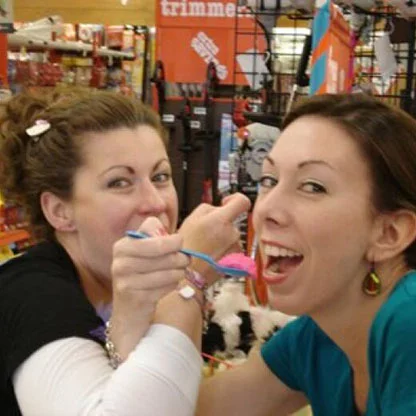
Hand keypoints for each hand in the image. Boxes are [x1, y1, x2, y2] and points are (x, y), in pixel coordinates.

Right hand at [110, 217, 189, 359]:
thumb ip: (155, 236)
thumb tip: (176, 238)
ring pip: (168, 271)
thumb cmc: (142, 275)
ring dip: (179, 273)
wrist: (129, 310)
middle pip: (164, 253)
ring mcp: (126, 281)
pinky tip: (169, 286)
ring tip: (178, 273)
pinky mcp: (135, 298)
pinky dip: (172, 285)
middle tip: (186, 260)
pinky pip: (166, 286)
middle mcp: (120, 262)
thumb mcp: (143, 252)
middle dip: (180, 257)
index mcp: (122, 246)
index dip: (172, 240)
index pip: (153, 236)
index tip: (179, 243)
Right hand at [178, 193, 250, 284]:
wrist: (188, 275)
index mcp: (221, 220)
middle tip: (205, 233)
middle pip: (232, 222)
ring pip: (231, 236)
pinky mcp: (237, 260)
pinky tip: (211, 255)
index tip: (227, 203)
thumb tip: (221, 207)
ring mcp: (236, 247)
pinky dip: (224, 251)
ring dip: (222, 239)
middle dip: (221, 224)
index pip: (242, 201)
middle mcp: (232, 233)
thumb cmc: (187, 248)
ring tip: (206, 247)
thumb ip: (209, 208)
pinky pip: (232, 249)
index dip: (235, 199)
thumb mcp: (191, 219)